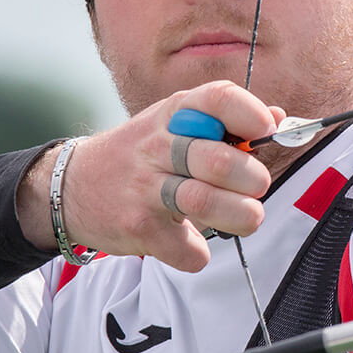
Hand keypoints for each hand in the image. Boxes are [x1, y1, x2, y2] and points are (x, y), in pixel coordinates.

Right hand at [16, 81, 282, 271]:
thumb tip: (280, 118)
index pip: (218, 98)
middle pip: (218, 159)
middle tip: (257, 186)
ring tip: (250, 217)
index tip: (267, 131)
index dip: (251, 113)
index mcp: (176, 113)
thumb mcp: (177, 124)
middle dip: (253, 178)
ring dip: (241, 215)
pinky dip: (200, 254)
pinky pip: (185, 249)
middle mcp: (159, 145)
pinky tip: (196, 244)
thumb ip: (227, 121)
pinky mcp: (138, 227)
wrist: (73, 185)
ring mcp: (145, 187)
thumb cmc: (142, 152)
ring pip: (204, 202)